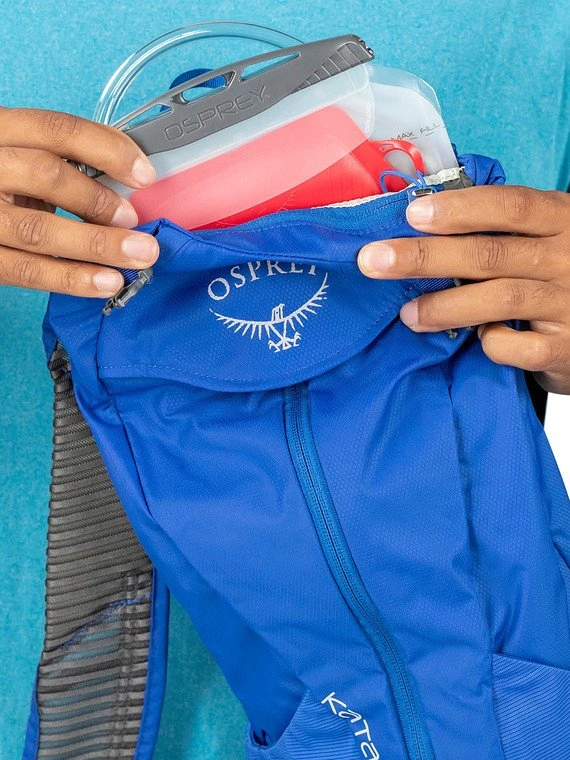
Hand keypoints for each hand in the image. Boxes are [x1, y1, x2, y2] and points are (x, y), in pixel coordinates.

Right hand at [0, 107, 158, 297]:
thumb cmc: (3, 183)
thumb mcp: (23, 159)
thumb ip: (64, 164)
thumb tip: (128, 186)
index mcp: (1, 131)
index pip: (57, 130)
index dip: (108, 150)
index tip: (145, 174)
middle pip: (46, 176)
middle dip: (99, 200)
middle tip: (136, 222)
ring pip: (38, 230)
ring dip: (96, 245)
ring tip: (137, 257)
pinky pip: (27, 271)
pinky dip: (71, 279)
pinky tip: (106, 282)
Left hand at [358, 185, 569, 394]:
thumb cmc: (558, 277)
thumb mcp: (543, 240)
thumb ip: (500, 231)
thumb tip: (419, 220)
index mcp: (561, 220)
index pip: (510, 205)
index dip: (459, 209)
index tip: (411, 214)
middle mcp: (568, 258)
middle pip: (490, 253)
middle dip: (426, 256)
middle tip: (375, 260)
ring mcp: (568, 303)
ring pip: (499, 299)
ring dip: (444, 306)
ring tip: (408, 314)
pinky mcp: (564, 348)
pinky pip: (519, 347)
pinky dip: (492, 344)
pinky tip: (476, 341)